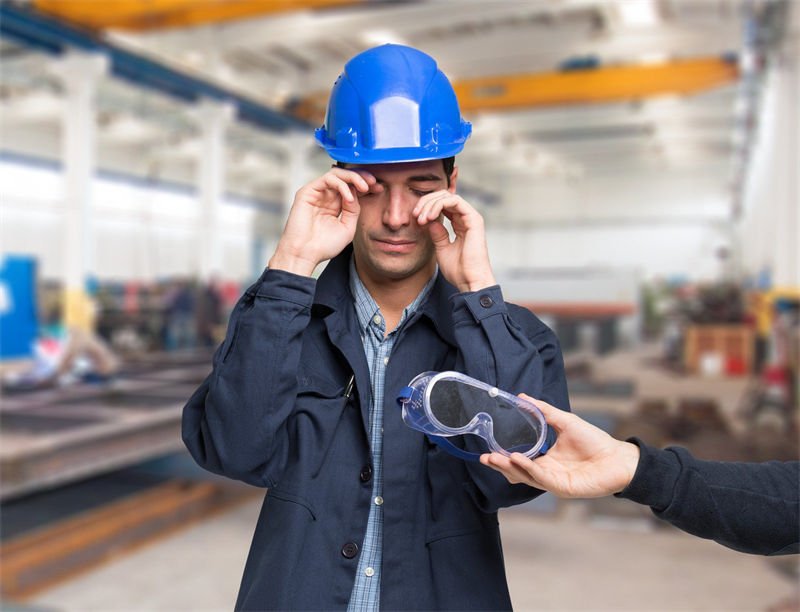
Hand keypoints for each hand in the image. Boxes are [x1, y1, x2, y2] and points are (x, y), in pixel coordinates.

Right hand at [269, 168, 375, 275]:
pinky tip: (349, 198)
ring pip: (337, 173)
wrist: (305, 255)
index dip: (366, 184)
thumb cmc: (324, 246)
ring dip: (353, 177)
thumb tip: (357, 192)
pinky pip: (327, 179)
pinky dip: (341, 185)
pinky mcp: (307, 192)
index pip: (352, 187)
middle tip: (374, 183)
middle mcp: (326, 196)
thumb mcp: (348, 227)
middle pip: (346, 177)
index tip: (379, 188)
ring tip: (364, 187)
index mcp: (336, 204)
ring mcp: (316, 193)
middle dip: (362, 177)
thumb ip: (354, 209)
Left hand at [413, 192, 494, 291]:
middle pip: (443, 197)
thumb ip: (437, 233)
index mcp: (460, 224)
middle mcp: (466, 218)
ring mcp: (471, 217)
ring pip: (447, 196)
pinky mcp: (474, 219)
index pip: (442, 205)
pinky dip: (439, 205)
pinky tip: (429, 217)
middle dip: (426, 202)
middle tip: (415, 214)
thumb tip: (428, 221)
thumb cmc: (458, 270)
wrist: (470, 281)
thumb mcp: (441, 248)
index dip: (427, 207)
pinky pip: (454, 201)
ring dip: (430, 204)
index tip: (415, 219)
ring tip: (421, 218)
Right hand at [480, 394, 640, 497]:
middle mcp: (546, 473)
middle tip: (485, 457)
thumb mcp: (564, 421)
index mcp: (545, 460)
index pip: (518, 462)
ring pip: (526, 477)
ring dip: (510, 467)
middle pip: (517, 472)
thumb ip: (543, 411)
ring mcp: (554, 482)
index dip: (502, 457)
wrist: (619, 457)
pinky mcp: (563, 488)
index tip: (487, 450)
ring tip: (495, 458)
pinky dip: (529, 468)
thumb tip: (521, 396)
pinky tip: (518, 458)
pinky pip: (542, 478)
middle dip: (500, 466)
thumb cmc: (594, 441)